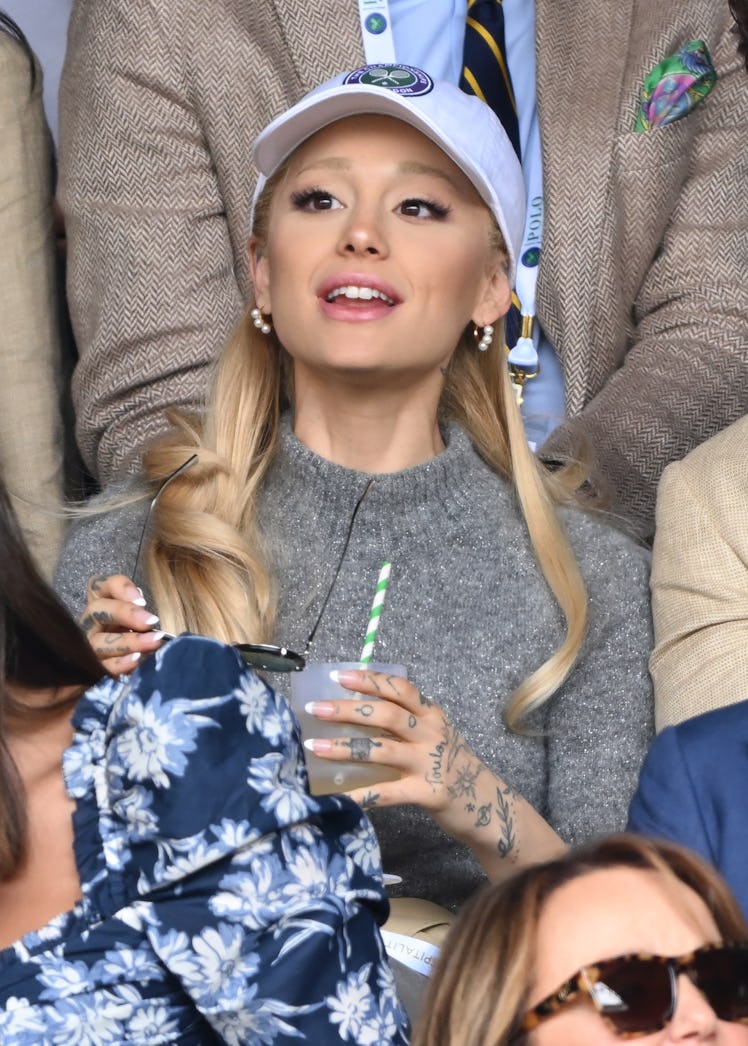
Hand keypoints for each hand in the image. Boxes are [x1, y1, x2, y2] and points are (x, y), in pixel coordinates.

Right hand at [80, 574, 165, 674]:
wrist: (125, 677)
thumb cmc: (136, 638)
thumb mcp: (139, 620)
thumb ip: (139, 611)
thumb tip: (146, 611)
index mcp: (100, 605)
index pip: (98, 585)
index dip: (120, 588)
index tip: (143, 600)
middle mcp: (89, 623)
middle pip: (97, 610)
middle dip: (125, 613)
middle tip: (151, 621)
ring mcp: (87, 647)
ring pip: (100, 641)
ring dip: (129, 641)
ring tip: (153, 642)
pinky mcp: (93, 670)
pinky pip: (104, 666)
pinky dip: (121, 663)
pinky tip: (137, 660)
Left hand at [304, 668, 565, 878]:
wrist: (489, 804)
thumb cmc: (451, 767)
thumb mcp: (434, 736)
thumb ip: (405, 723)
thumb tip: (354, 713)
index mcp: (432, 714)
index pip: (399, 688)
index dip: (369, 680)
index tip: (338, 676)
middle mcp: (432, 733)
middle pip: (386, 714)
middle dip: (348, 710)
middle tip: (316, 709)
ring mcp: (431, 763)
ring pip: (381, 750)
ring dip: (345, 748)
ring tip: (316, 748)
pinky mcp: (428, 793)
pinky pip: (388, 793)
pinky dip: (362, 795)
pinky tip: (339, 798)